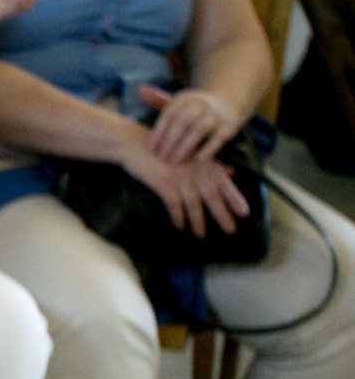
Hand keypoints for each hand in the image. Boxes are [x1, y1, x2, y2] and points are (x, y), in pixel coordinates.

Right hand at [120, 133, 249, 237]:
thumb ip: (210, 165)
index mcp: (203, 163)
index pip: (223, 182)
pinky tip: (180, 226)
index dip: (234, 197)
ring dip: (198, 221)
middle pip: (212, 195)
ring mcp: (180, 177)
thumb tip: (230, 172)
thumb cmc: (164, 149)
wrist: (134, 144)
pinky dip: (178, 216)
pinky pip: (174, 204)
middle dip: (222, 214)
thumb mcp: (189, 154)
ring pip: (194, 203)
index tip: (244, 212)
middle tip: (230, 230)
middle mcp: (195, 171)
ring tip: (201, 235)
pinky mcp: (163, 183)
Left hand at [139, 83, 243, 166]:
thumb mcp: (177, 102)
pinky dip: (209, 147)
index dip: (159, 133)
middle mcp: (200, 104)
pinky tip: (199, 159)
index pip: (169, 115)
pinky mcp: (228, 126)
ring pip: (199, 129)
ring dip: (185, 147)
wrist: (227, 104)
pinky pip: (219, 137)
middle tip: (161, 158)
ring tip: (175, 162)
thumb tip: (140, 90)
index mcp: (185, 98)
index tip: (152, 149)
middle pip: (182, 121)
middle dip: (170, 141)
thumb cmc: (193, 109)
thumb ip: (157, 100)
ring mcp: (215, 114)